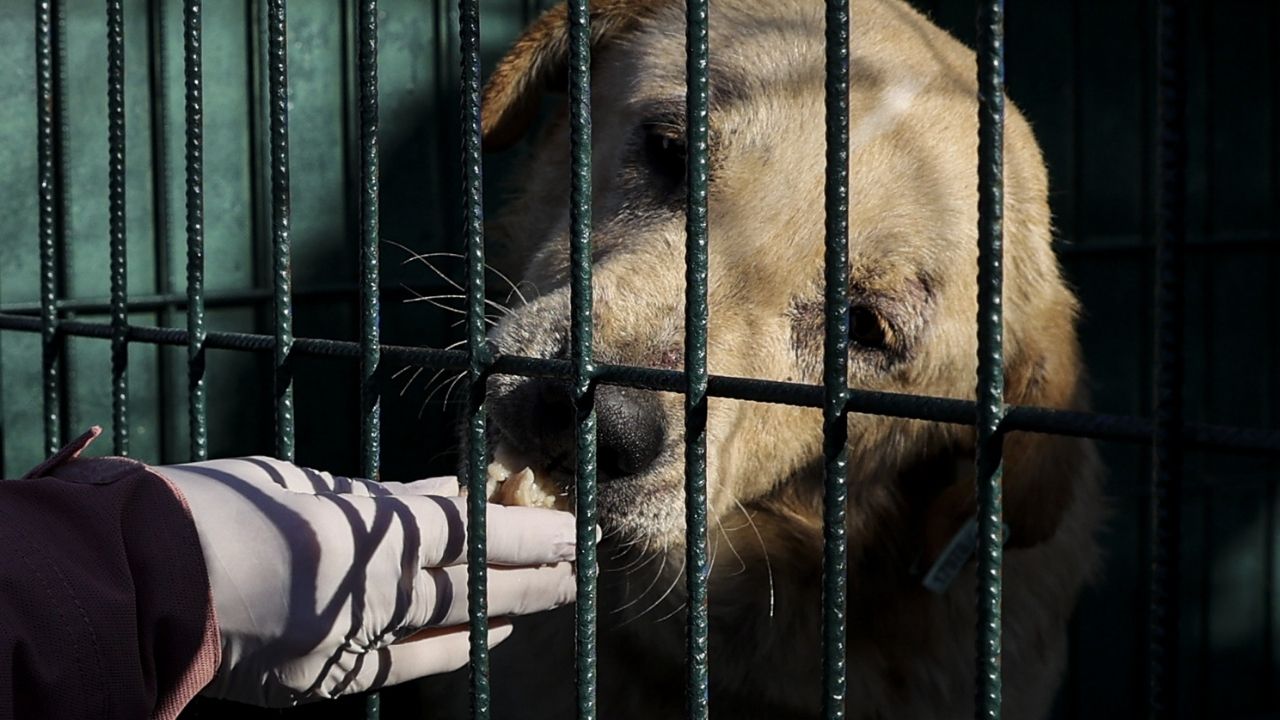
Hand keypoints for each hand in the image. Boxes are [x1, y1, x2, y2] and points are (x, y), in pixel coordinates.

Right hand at [159, 457, 577, 706]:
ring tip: (557, 596)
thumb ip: (378, 500)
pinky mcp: (327, 679)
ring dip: (510, 608)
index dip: (525, 526)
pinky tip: (487, 640)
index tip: (570, 523)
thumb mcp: (304, 486)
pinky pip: (405, 664)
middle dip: (538, 568)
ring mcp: (353, 638)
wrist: (138, 587)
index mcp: (365, 526)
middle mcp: (372, 586)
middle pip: (476, 577)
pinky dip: (451, 651)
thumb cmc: (213, 512)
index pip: (469, 525)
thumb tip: (441, 497)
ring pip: (453, 622)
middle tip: (584, 560)